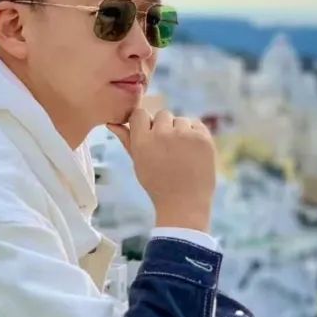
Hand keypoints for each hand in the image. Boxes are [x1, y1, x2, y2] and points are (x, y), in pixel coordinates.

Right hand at [106, 108, 216, 232]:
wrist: (184, 203)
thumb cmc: (158, 184)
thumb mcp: (138, 163)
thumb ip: (126, 140)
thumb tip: (112, 123)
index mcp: (143, 141)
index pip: (140, 113)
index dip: (144, 123)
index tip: (149, 134)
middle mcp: (163, 134)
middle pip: (162, 114)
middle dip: (164, 127)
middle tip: (167, 150)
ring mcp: (185, 135)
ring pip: (181, 120)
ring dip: (181, 131)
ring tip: (181, 154)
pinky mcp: (203, 138)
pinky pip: (197, 125)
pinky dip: (195, 135)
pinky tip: (192, 152)